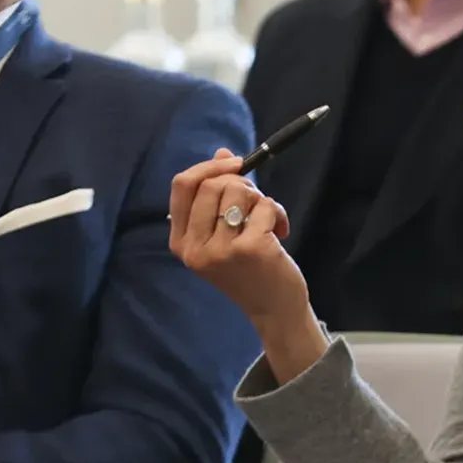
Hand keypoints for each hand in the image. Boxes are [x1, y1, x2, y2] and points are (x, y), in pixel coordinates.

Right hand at [169, 150, 305, 330]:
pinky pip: (265, 207)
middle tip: (256, 203)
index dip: (208, 167)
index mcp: (181, 242)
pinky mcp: (250, 249)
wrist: (273, 309)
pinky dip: (278, 213)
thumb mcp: (225, 234)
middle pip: (213, 185)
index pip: (181, 186)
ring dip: (261, 199)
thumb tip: (223, 154)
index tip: (234, 163)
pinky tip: (281, 234)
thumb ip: (218, 196)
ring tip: (267, 222)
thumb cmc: (250, 269)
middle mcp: (195, 247)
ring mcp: (221, 250)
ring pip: (240, 193)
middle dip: (242, 184)